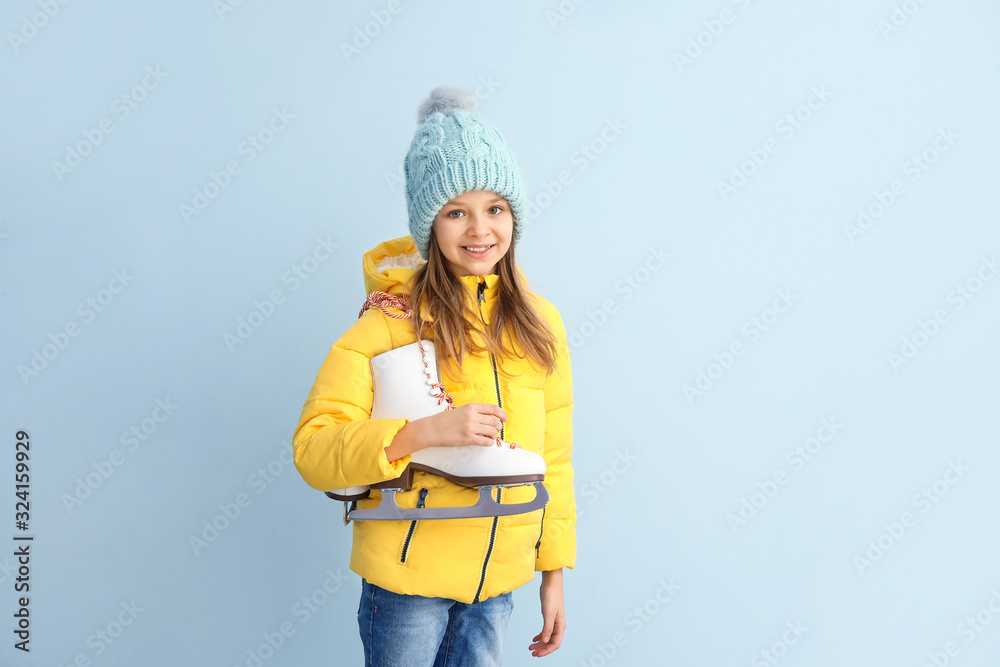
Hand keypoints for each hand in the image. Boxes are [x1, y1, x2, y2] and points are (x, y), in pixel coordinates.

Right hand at [385, 404, 505, 461]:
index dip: (502, 414)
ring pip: (492, 432)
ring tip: (490, 436)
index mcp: (471, 407)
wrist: (432, 429)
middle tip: (495, 430)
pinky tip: (486, 442)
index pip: (493, 409)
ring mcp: (470, 427)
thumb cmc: (445, 420)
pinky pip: (486, 442)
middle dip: (498, 427)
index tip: (504, 419)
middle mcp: (472, 416)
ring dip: (494, 435)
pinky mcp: (468, 439)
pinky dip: (489, 443)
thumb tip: (489, 418)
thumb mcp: (461, 410)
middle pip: (495, 421)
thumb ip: (474, 412)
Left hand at [529, 569, 564, 657]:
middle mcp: (558, 625)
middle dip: (542, 649)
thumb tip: (544, 640)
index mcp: (560, 625)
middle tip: (532, 653)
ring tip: (530, 647)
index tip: (537, 654)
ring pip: (547, 637)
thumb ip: (547, 628)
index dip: (546, 650)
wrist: (551, 582)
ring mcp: (554, 621)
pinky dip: (540, 636)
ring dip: (540, 643)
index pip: (555, 643)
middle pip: (551, 642)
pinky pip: (545, 630)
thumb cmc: (552, 595)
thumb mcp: (548, 613)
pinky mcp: (549, 617)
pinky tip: (533, 639)